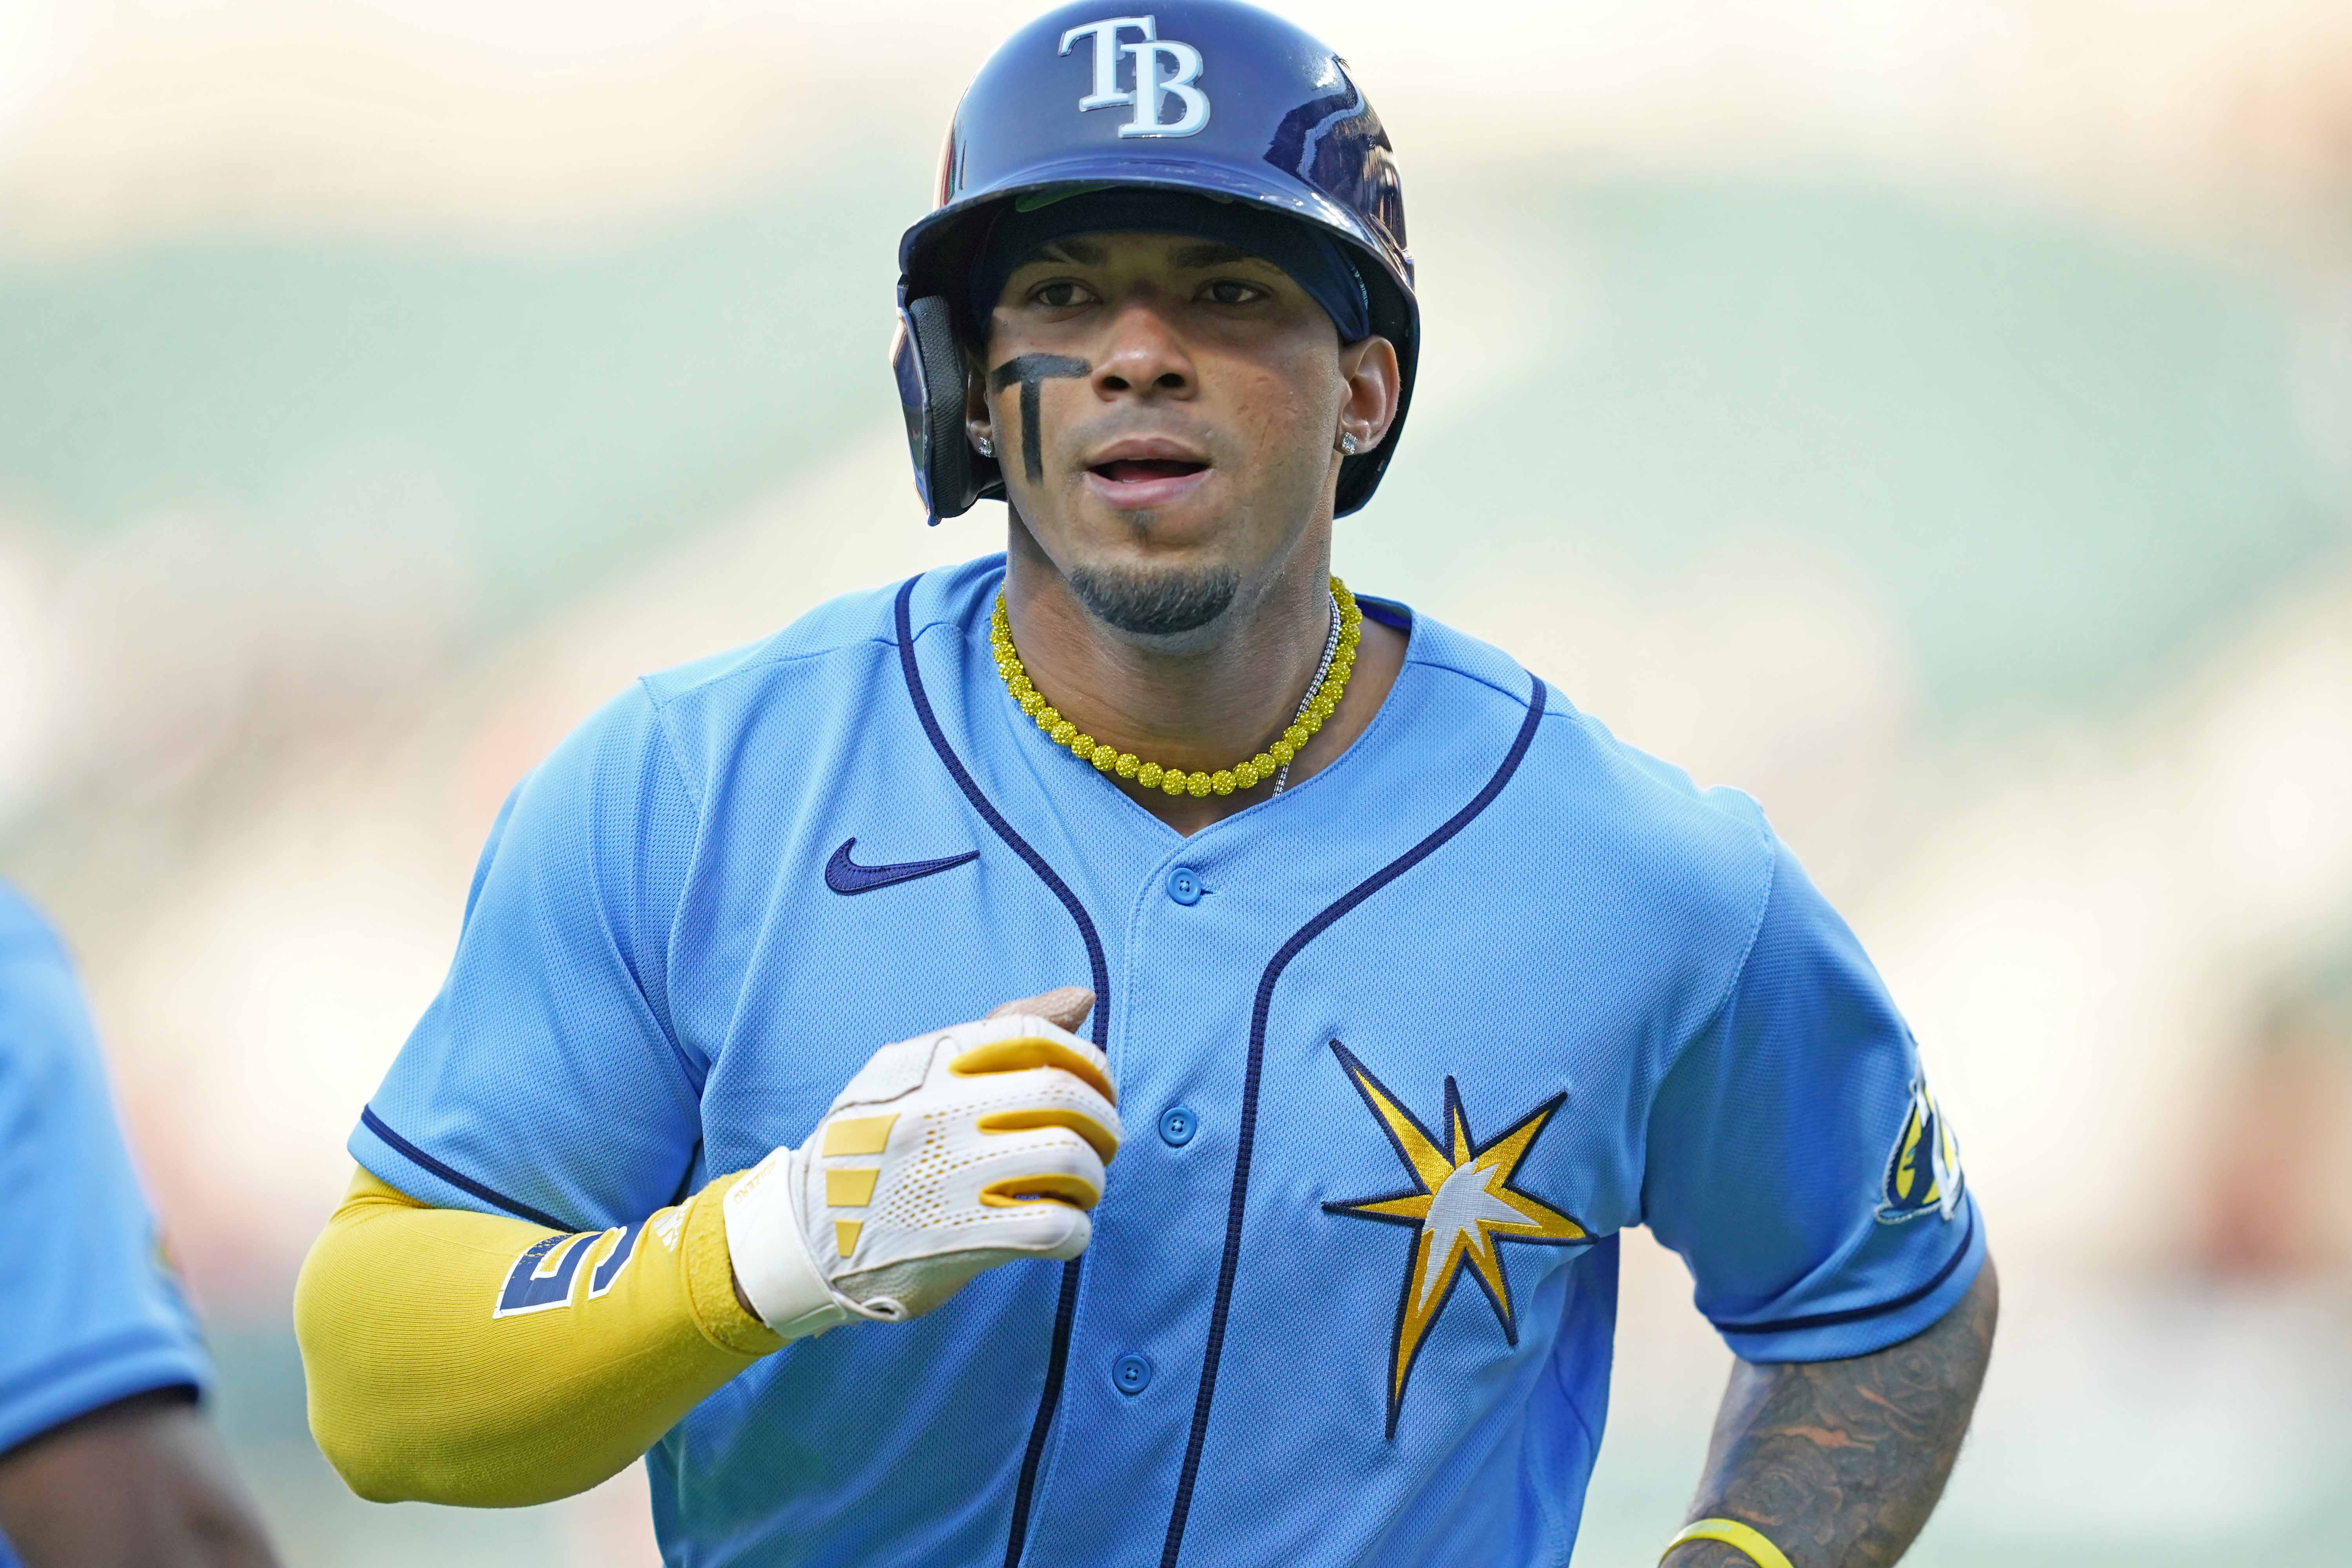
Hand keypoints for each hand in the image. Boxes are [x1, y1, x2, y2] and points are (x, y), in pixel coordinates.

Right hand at [724, 988, 1118, 1335]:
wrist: (802, 1235)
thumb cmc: (873, 1146)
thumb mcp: (914, 1073)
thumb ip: (1000, 1033)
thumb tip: (1083, 997)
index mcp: (928, 1064)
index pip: (1033, 1036)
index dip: (1086, 1062)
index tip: (1096, 1089)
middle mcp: (937, 1112)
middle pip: (1064, 1097)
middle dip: (1102, 1123)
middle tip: (1099, 1146)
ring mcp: (946, 1177)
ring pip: (1070, 1160)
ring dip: (1092, 1179)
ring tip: (1077, 1190)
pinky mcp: (958, 1240)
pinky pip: (1053, 1227)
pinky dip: (1074, 1229)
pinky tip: (1060, 1230)